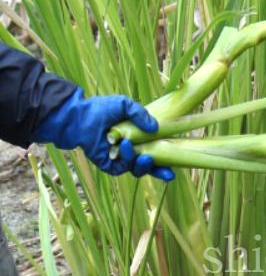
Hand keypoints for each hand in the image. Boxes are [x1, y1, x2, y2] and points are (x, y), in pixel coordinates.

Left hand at [33, 87, 174, 180]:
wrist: (80, 117)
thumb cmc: (102, 109)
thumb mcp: (125, 105)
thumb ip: (141, 114)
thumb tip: (155, 128)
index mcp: (139, 140)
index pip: (156, 154)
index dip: (165, 162)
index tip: (174, 168)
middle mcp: (132, 153)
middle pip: (150, 167)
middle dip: (159, 171)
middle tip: (166, 170)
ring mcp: (121, 161)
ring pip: (138, 169)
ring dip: (142, 163)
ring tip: (141, 152)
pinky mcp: (111, 166)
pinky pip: (123, 168)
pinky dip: (126, 159)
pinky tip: (124, 146)